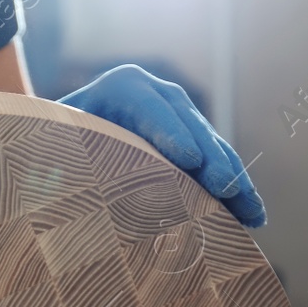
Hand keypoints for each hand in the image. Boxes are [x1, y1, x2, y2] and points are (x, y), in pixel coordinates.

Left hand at [61, 65, 265, 227]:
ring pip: (212, 146)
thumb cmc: (55, 146)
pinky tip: (252, 217)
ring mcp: (180, 117)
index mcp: (122, 88)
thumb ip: (67, 158)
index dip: (169, 131)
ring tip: (252, 213)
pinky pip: (217, 165)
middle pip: (190, 124)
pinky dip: (235, 191)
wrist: (64, 137)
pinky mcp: (192, 142)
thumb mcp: (55, 145)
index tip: (187, 160)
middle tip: (227, 188)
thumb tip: (71, 190)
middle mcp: (158, 95)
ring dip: (235, 179)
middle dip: (211, 158)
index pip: (149, 107)